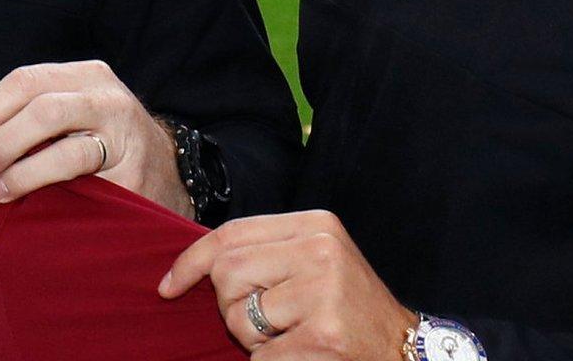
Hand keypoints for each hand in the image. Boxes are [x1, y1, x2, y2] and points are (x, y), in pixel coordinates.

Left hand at [0, 60, 191, 216]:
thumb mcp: (74, 111)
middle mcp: (107, 98)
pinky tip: (32, 203)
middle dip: (2, 140)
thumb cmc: (101, 141)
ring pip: (63, 148)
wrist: (167, 173)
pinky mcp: (132, 175)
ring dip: (21, 172)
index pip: (26, 81)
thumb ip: (32, 114)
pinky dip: (49, 192)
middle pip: (42, 108)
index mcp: (86, 75)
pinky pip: (84, 184)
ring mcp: (124, 136)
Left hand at [160, 210, 413, 358]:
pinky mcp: (324, 335)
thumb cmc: (347, 307)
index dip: (191, 261)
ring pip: (238, 316)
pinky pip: (260, 355)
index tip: (168, 286)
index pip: (231, 234)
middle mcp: (321, 251)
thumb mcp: (314, 261)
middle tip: (263, 322)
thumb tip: (195, 262)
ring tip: (289, 336)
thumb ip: (265, 252)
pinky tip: (301, 355)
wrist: (403, 348)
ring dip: (251, 339)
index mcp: (316, 225)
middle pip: (228, 273)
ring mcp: (324, 293)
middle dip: (230, 306)